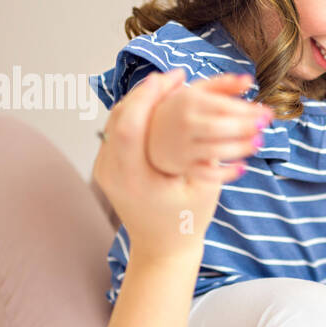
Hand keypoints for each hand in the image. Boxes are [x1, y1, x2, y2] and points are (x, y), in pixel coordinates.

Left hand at [93, 70, 253, 260]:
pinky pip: (119, 129)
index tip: (174, 79)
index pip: (130, 126)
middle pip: (120, 116)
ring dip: (142, 98)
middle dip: (147, 91)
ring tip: (169, 84)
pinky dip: (138, 112)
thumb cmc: (186, 224)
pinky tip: (158, 102)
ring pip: (117, 120)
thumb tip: (219, 119)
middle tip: (176, 76)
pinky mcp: (110, 166)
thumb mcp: (203, 191)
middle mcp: (111, 170)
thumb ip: (206, 157)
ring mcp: (106, 168)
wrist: (162, 249)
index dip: (149, 97)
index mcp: (132, 178)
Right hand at [147, 74, 269, 177]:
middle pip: (219, 128)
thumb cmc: (181, 109)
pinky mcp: (184, 167)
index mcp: (189, 102)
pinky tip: (243, 167)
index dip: (248, 110)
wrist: (148, 132)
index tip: (268, 112)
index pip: (222, 106)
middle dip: (245, 128)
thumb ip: (223, 84)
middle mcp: (185, 125)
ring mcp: (183, 148)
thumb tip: (249, 80)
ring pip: (215, 151)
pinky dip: (226, 173)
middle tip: (265, 125)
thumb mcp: (197, 91)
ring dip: (240, 148)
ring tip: (259, 142)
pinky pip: (207, 174)